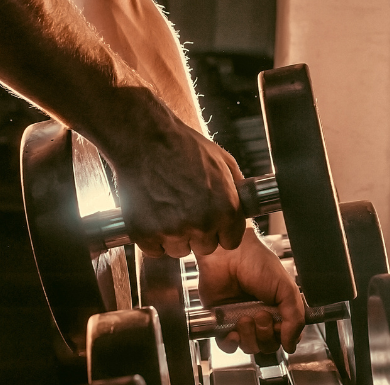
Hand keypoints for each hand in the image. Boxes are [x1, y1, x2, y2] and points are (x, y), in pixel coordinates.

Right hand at [111, 110, 245, 257]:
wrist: (145, 139)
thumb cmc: (183, 146)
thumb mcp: (223, 161)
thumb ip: (237, 189)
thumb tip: (244, 206)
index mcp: (225, 209)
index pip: (230, 241)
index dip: (220, 230)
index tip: (210, 221)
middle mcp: (202, 224)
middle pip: (205, 247)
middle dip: (197, 233)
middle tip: (184, 209)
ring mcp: (172, 231)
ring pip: (179, 250)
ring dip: (174, 237)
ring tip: (166, 209)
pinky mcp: (145, 234)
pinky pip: (154, 250)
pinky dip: (152, 238)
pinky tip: (151, 215)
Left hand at [196, 226, 304, 353]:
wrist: (228, 254)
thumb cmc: (257, 262)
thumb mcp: (286, 288)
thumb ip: (295, 318)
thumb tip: (292, 344)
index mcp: (278, 309)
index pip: (286, 337)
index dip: (283, 337)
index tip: (279, 326)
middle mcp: (260, 316)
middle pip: (267, 345)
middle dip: (265, 334)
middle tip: (261, 315)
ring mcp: (241, 319)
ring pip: (249, 347)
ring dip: (249, 336)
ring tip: (245, 316)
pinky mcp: (222, 321)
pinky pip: (227, 346)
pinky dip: (230, 343)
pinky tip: (232, 331)